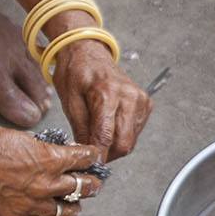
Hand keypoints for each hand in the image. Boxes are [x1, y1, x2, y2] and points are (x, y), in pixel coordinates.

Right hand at [0, 122, 104, 215]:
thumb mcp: (20, 137)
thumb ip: (39, 149)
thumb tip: (48, 153)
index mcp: (50, 159)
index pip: (84, 159)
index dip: (91, 157)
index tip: (94, 156)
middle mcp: (47, 184)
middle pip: (83, 188)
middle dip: (91, 184)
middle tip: (94, 183)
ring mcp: (33, 203)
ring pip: (66, 213)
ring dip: (73, 207)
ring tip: (75, 205)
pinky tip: (45, 212)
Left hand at [51, 40, 150, 161]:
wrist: (88, 52)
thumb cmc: (76, 71)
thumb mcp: (69, 100)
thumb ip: (80, 128)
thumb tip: (87, 152)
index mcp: (107, 93)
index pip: (105, 136)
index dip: (97, 155)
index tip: (89, 164)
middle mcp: (129, 96)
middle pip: (124, 143)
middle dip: (107, 154)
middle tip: (92, 154)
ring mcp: (140, 100)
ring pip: (131, 140)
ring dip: (114, 146)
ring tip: (97, 136)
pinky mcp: (145, 103)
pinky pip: (135, 131)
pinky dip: (122, 135)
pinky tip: (109, 126)